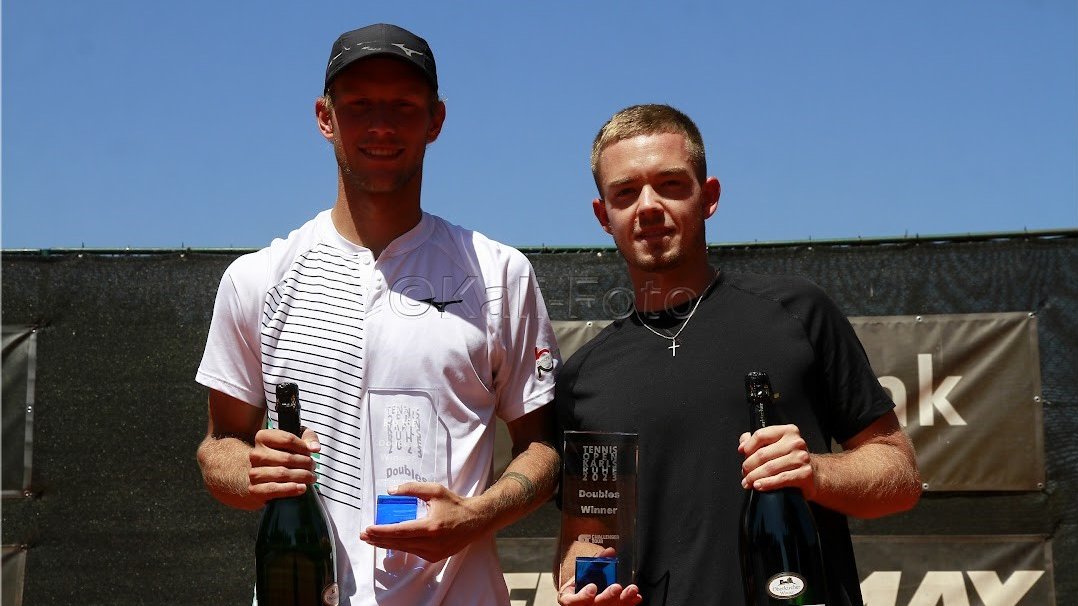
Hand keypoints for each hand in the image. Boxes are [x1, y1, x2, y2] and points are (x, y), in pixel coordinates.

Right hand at [247, 426, 320, 501]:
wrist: (265, 477)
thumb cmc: (283, 455)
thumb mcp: (296, 440)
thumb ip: (308, 438)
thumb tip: (315, 448)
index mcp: (263, 437)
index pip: (288, 439)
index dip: (304, 447)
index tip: (311, 453)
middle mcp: (256, 454)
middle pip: (287, 458)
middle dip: (305, 463)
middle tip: (313, 467)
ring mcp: (254, 472)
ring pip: (282, 473)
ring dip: (301, 476)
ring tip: (311, 478)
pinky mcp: (255, 489)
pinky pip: (273, 489)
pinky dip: (290, 489)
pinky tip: (301, 488)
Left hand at [359, 482, 485, 562]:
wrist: (476, 520)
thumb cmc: (455, 504)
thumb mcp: (434, 491)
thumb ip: (412, 489)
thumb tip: (390, 491)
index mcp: (430, 527)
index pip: (400, 531)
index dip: (382, 531)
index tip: (368, 529)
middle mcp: (431, 543)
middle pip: (398, 543)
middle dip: (378, 539)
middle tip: (364, 535)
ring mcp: (434, 552)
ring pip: (404, 549)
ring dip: (387, 544)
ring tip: (373, 539)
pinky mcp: (435, 557)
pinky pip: (413, 552)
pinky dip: (401, 546)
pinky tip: (391, 541)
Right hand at [557, 547, 641, 605]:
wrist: (580, 594)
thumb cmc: (580, 584)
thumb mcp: (581, 572)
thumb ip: (595, 562)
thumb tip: (610, 551)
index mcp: (570, 598)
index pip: (572, 601)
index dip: (583, 596)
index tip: (593, 587)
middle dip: (607, 597)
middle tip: (616, 587)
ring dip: (622, 600)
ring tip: (632, 590)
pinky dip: (628, 603)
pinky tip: (635, 597)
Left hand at [738, 424, 816, 498]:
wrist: (814, 474)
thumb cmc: (791, 459)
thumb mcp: (776, 445)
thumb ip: (757, 441)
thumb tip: (742, 444)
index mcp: (787, 431)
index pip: (761, 435)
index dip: (748, 446)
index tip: (742, 454)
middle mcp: (796, 442)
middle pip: (763, 454)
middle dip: (749, 466)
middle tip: (744, 473)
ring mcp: (801, 458)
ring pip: (770, 468)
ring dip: (755, 477)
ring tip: (748, 482)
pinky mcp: (805, 473)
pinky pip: (781, 479)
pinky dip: (767, 483)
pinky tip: (759, 485)